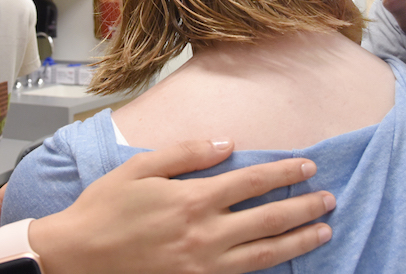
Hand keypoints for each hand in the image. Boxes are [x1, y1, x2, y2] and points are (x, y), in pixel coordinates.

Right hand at [29, 138, 334, 273]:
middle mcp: (204, 234)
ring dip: (297, 241)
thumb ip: (185, 153)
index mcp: (192, 199)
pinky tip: (283, 259)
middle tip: (328, 198)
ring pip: (263, 253)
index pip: (252, 182)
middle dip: (302, 207)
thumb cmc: (105, 209)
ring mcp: (202, 265)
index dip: (284, 174)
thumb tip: (225, 144)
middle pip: (267, 219)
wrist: (77, 257)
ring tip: (323, 231)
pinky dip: (268, 267)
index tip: (307, 166)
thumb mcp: (140, 168)